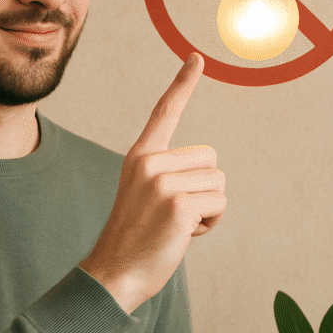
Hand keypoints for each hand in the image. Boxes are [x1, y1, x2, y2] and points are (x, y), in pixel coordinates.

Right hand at [79, 53, 226, 313]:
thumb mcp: (146, 196)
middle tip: (174, 215)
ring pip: (219, 183)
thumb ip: (169, 177)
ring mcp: (162, 183)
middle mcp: (149, 163)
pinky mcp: (177, 205)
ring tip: (177, 226)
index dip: (182, 84)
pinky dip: (210, 223)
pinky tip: (183, 235)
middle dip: (205, 188)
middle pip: (211, 159)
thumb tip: (211, 177)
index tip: (197, 58)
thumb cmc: (136, 240)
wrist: (113, 274)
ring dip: (209, 208)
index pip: (165, 112)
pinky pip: (219, 204)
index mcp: (140, 157)